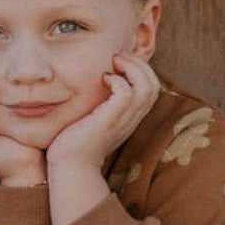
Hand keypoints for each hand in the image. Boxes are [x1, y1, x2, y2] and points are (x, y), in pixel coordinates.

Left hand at [45, 52, 160, 174]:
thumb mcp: (94, 118)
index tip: (120, 63)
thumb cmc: (75, 142)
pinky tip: (103, 79)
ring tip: (114, 63)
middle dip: (139, 64)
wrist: (69, 166)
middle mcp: (131, 118)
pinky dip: (118, 80)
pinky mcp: (109, 120)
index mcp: (130, 117)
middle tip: (118, 58)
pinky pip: (127, 93)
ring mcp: (123, 120)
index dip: (141, 70)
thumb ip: (101, 104)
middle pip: (154, 84)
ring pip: (147, 86)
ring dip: (132, 68)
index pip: (152, 88)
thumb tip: (96, 82)